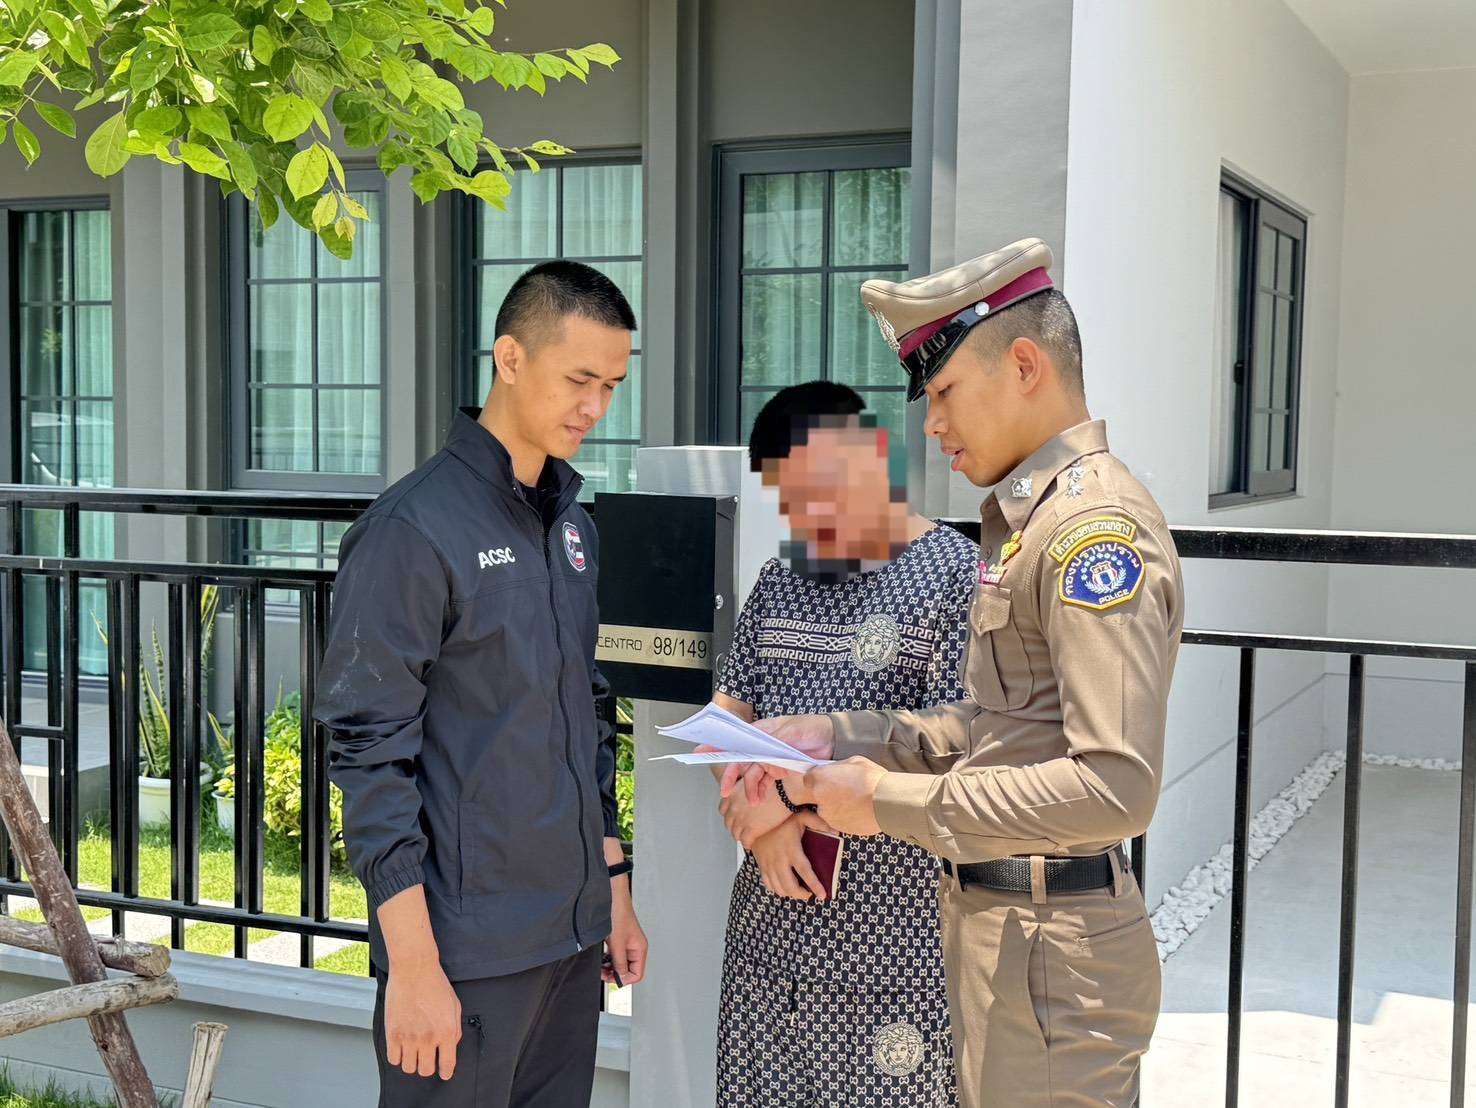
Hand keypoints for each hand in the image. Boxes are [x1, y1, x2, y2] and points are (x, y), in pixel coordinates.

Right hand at [383, 961, 461, 1079]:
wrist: (414, 969)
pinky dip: (397, 1056)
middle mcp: (428, 1037)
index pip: (447, 1064)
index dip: (446, 1072)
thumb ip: (454, 1029)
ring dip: (412, 1062)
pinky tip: (402, 1046)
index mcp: (446, 1031)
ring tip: (413, 1051)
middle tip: (427, 1058)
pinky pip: (393, 1058)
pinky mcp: (392, 1033)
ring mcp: (408, 1037)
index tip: (445, 1073)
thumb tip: (451, 1045)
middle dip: (428, 1066)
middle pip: (426, 1070)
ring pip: (408, 1067)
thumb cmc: (435, 984)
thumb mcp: (454, 1006)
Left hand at [605, 892, 647, 985]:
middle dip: (615, 973)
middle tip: (604, 974)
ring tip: (601, 966)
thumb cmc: (618, 915)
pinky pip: (615, 955)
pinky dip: (608, 958)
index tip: (613, 979)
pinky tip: (602, 957)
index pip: (637, 974)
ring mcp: (627, 944)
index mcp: (640, 949)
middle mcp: (635, 947)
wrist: (613, 899)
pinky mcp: (620, 940)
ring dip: (611, 966)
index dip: (624, 979)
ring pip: (621, 963)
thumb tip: (621, 977)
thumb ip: (619, 962)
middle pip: (628, 970)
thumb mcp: (617, 944)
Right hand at [718, 714, 836, 803]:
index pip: (737, 739)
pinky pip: (767, 781)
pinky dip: (762, 790)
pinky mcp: (781, 770)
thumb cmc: (812, 728)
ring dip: (751, 788)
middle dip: (731, 776)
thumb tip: (764, 758)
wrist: (834, 740)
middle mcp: (764, 745)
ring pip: (754, 775)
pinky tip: (759, 799)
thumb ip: (776, 743)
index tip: (701, 751)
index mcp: (762, 731)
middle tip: (724, 791)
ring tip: (753, 801)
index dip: (718, 746)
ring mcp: (772, 758)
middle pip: (742, 761)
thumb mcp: (793, 730)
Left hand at [718, 781, 791, 849]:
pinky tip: (753, 843)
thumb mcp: (752, 783)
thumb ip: (743, 792)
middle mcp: (733, 807)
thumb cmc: (774, 784)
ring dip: (741, 836)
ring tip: (748, 837)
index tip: (735, 817)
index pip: (723, 809)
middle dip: (735, 826)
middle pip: (728, 823)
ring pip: (736, 834)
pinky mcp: (750, 830)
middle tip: (742, 828)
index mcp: (732, 794)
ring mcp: (740, 820)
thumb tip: (744, 799)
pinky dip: (748, 844)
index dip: (729, 814)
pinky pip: (745, 842)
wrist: (786, 790)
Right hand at [750, 811, 833, 901]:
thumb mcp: (801, 816)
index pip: (805, 872)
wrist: (757, 819)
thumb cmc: (782, 818)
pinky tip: (785, 887)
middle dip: (802, 895)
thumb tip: (836, 832)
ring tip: (799, 891)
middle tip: (810, 893)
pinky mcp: (761, 866)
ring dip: (790, 894)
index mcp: (791, 850)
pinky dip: (778, 890)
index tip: (823, 896)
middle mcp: (779, 860)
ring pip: (779, 889)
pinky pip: (769, 885)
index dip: (814, 885)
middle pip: (790, 886)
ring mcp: (769, 865)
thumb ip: (818, 823)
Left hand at [802, 757, 887, 836]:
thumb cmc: (871, 779)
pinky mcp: (838, 827)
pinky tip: (858, 810)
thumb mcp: (854, 762)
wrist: (885, 803)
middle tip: (844, 789)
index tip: (827, 778)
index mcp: (820, 778)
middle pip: (817, 795)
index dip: (819, 778)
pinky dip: (844, 816)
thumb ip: (838, 768)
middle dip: (827, 792)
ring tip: (855, 801)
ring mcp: (827, 814)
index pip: (808, 778)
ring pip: (827, 809)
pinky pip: (837, 820)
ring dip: (836, 806)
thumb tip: (835, 770)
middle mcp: (819, 797)